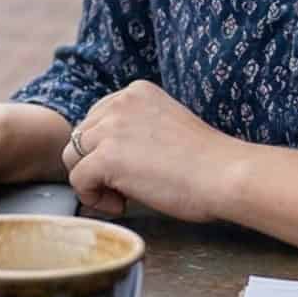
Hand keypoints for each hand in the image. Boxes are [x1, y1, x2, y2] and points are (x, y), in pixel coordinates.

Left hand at [61, 81, 243, 221]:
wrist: (225, 174)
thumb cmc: (206, 162)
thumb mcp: (165, 127)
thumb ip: (136, 130)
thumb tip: (107, 156)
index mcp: (136, 92)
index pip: (98, 119)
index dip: (108, 149)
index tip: (134, 168)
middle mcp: (119, 102)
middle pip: (81, 137)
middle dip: (97, 164)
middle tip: (128, 186)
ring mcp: (111, 127)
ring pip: (72, 156)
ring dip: (92, 180)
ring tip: (123, 196)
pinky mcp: (106, 156)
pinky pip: (77, 179)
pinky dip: (93, 197)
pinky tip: (122, 204)